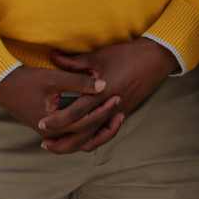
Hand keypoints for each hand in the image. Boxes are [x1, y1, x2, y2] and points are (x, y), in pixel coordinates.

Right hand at [0, 66, 122, 153]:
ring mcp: (51, 134)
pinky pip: (74, 135)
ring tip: (117, 118)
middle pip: (84, 136)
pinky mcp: (52, 129)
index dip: (102, 110)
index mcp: (51, 125)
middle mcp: (51, 135)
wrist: (3, 85)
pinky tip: (103, 119)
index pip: (83, 122)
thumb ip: (79, 82)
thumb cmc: (26, 81)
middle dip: (105, 122)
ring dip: (99, 132)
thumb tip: (103, 85)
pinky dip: (89, 130)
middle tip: (121, 106)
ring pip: (80, 141)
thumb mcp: (53, 78)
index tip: (117, 96)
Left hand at [44, 37, 178, 153]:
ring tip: (60, 144)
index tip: (42, 124)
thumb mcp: (99, 56)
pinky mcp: (124, 111)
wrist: (157, 58)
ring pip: (96, 137)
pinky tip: (81, 137)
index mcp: (102, 92)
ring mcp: (119, 111)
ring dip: (77, 144)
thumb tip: (53, 56)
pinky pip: (105, 131)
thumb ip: (74, 62)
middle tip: (45, 143)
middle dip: (63, 141)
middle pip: (84, 134)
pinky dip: (93, 138)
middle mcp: (110, 107)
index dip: (58, 120)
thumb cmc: (128, 54)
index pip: (76, 112)